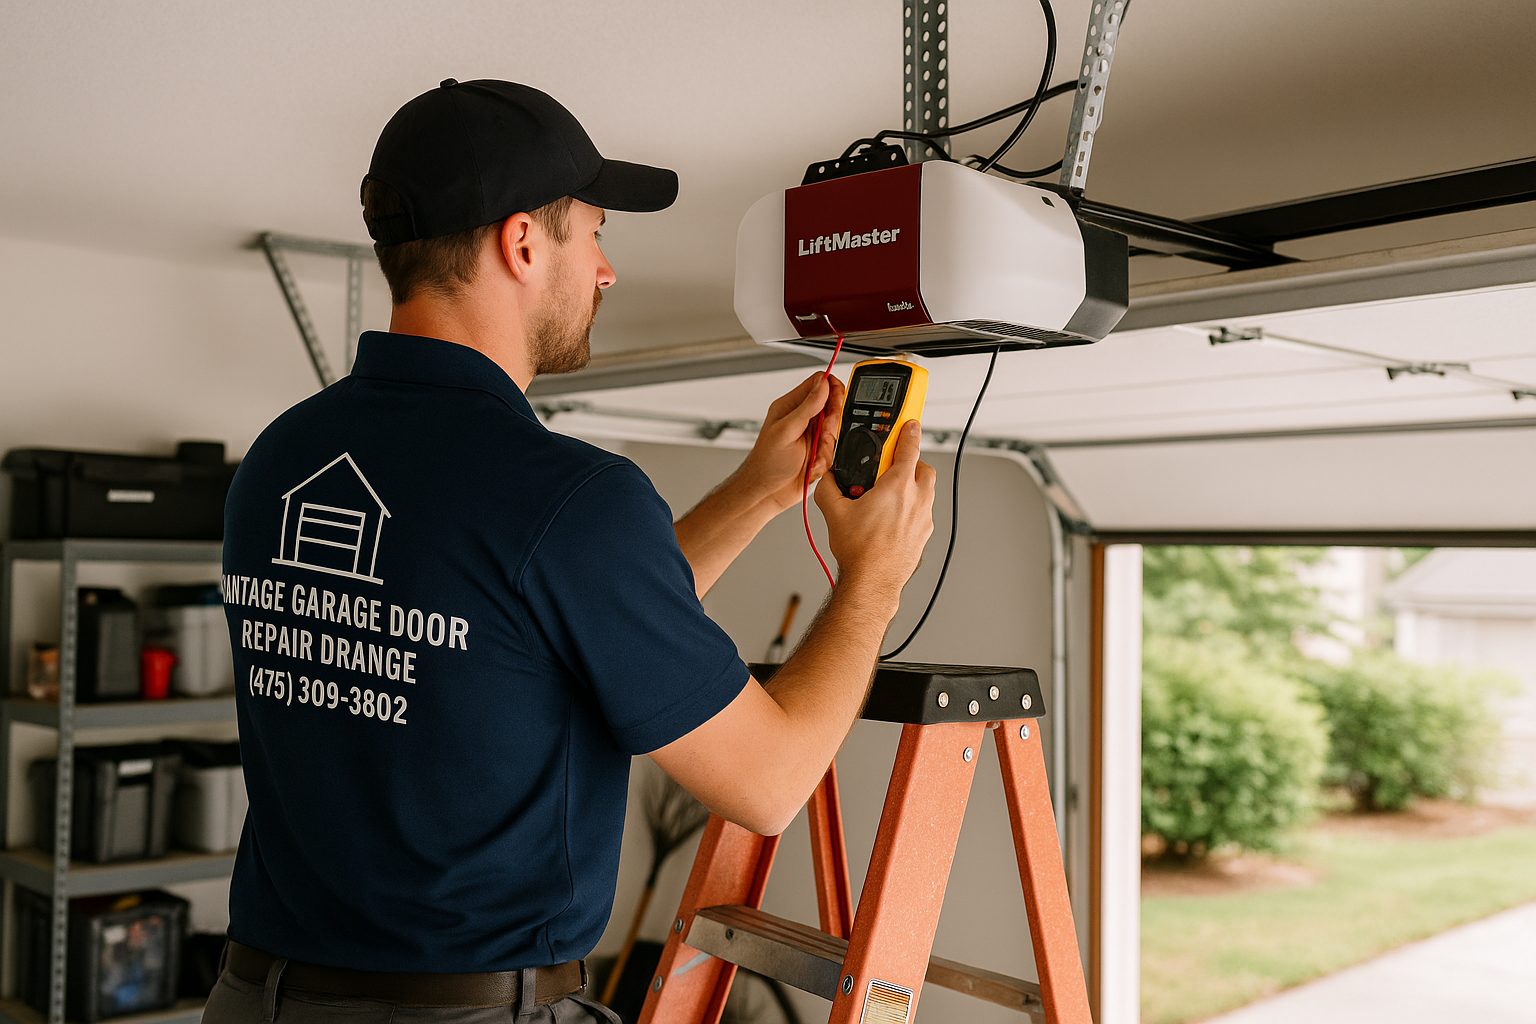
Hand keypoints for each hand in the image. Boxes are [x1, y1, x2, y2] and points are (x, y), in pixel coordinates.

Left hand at [737, 372, 846, 513]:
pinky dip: (824, 461)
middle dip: (831, 423)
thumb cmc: (767, 463)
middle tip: (822, 435)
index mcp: (790, 406)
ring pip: (835, 431)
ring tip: (813, 456)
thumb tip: (823, 384)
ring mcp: (811, 436)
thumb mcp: (786, 431)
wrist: (767, 493)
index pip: (818, 383)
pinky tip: (811, 467)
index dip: (832, 388)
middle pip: (831, 407)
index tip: (836, 401)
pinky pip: (833, 451)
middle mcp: (802, 419)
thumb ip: (807, 407)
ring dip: (826, 446)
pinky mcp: (818, 453)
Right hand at [814, 421, 935, 597]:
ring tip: (887, 495)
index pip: (909, 448)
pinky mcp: (924, 535)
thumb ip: (828, 487)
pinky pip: (922, 512)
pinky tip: (891, 518)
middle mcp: (917, 500)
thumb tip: (827, 478)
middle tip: (892, 465)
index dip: (910, 432)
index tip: (910, 424)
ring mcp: (923, 519)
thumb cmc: (860, 551)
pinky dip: (910, 508)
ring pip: (925, 491)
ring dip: (911, 486)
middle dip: (911, 461)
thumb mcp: (834, 512)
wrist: (873, 582)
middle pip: (923, 468)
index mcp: (897, 487)